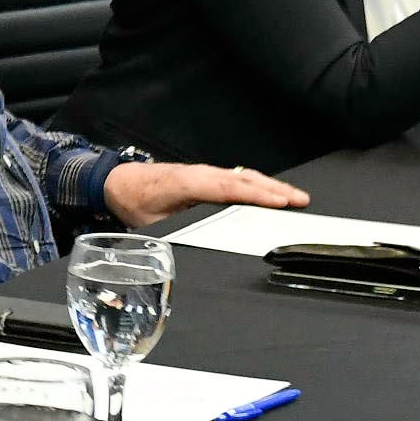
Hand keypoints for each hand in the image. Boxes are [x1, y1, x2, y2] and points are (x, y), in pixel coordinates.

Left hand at [101, 160, 307, 227]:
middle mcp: (200, 174)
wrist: (118, 182)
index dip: (255, 195)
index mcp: (187, 183)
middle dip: (274, 189)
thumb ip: (175, 231)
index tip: (279, 202)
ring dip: (271, 186)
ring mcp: (205, 172)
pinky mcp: (206, 176)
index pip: (228, 188)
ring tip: (296, 197)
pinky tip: (272, 192)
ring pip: (244, 176)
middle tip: (301, 200)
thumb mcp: (150, 224)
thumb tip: (196, 247)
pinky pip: (237, 178)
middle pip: (244, 179)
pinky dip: (258, 184)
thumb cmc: (134, 201)